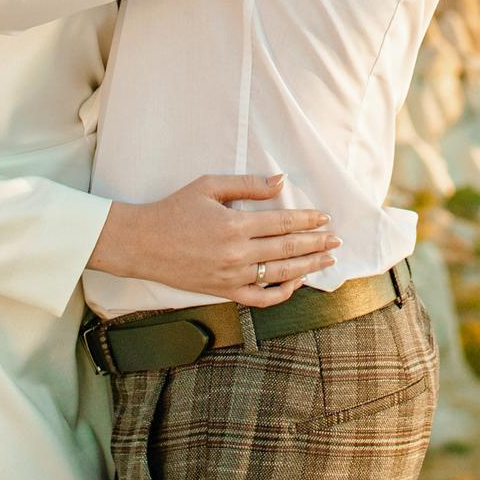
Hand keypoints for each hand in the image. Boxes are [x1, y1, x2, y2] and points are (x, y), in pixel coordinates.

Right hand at [89, 173, 341, 306]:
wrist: (142, 243)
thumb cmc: (174, 209)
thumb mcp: (209, 186)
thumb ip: (248, 185)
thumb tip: (280, 181)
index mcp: (235, 224)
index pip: (283, 223)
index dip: (308, 220)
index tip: (325, 218)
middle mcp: (237, 253)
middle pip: (288, 249)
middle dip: (316, 244)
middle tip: (336, 240)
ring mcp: (231, 276)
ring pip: (280, 274)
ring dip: (308, 267)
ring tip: (327, 260)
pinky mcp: (223, 292)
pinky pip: (260, 298)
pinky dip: (281, 293)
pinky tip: (295, 283)